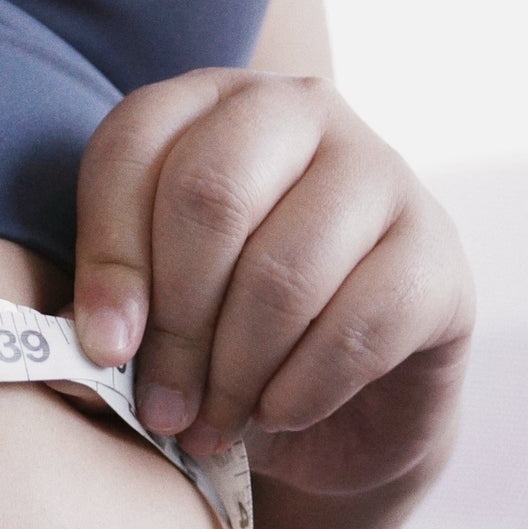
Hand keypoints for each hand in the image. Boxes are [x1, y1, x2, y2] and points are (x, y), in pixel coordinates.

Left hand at [71, 70, 472, 496]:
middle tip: (160, 405)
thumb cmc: (215, 330)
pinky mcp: (437, 253)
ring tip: (208, 424)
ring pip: (284, 270)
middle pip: (211, 196)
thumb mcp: (144, 310)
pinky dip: (301, 388)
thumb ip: (103, 311)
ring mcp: (380, 171)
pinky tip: (277, 413)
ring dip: (234, 370)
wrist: (339, 398)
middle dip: (174, 322)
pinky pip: (359, 325)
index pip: (131, 150)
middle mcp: (296, 111)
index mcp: (202, 104)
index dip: (108, 259)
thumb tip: (90, 344)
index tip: (104, 351)